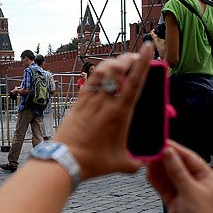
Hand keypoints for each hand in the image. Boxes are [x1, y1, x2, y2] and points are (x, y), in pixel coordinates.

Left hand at [53, 42, 153, 179]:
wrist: (64, 160)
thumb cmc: (93, 162)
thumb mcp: (123, 164)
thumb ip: (138, 161)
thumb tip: (147, 160)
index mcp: (120, 113)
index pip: (134, 82)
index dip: (143, 62)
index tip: (147, 47)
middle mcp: (104, 102)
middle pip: (116, 70)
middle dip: (128, 58)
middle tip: (136, 57)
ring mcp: (89, 100)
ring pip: (101, 72)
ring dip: (112, 63)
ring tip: (120, 63)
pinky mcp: (77, 102)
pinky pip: (89, 81)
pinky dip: (98, 73)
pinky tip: (102, 74)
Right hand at [146, 142, 212, 212]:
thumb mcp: (190, 190)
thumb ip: (176, 170)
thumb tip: (167, 151)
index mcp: (206, 178)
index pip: (189, 158)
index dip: (175, 149)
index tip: (160, 141)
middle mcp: (195, 183)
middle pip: (177, 166)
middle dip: (163, 159)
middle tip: (148, 151)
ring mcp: (183, 193)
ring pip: (167, 176)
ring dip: (157, 169)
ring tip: (145, 161)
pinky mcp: (173, 201)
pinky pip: (162, 187)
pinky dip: (155, 180)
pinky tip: (147, 174)